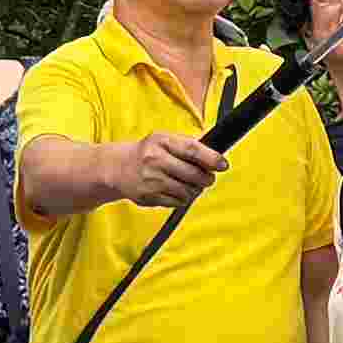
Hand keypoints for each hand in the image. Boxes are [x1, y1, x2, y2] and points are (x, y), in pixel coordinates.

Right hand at [109, 128, 223, 209]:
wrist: (119, 167)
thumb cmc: (149, 152)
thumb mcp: (165, 140)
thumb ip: (187, 146)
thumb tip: (215, 159)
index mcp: (161, 142)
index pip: (192, 150)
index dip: (211, 159)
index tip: (223, 165)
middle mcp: (154, 160)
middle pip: (193, 174)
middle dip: (207, 178)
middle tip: (208, 178)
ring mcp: (150, 180)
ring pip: (187, 191)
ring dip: (195, 190)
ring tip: (192, 185)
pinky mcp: (148, 197)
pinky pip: (176, 202)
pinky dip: (183, 198)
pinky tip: (178, 191)